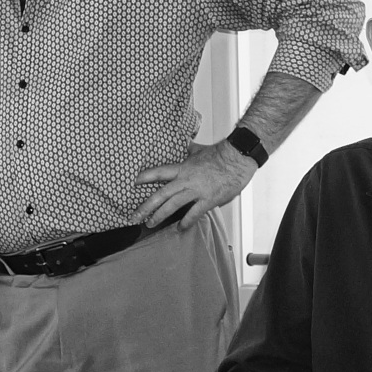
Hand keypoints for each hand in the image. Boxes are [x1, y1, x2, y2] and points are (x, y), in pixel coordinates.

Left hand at [131, 140, 257, 227]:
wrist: (238, 158)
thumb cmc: (221, 154)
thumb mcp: (200, 150)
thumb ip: (189, 149)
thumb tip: (185, 143)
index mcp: (182, 167)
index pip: (158, 172)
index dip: (144, 177)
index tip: (133, 183)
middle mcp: (185, 180)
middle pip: (160, 194)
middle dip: (145, 206)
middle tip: (134, 216)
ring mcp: (196, 191)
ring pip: (173, 205)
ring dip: (160, 216)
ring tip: (150, 224)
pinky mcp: (208, 200)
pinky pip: (194, 213)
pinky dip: (186, 222)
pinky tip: (180, 229)